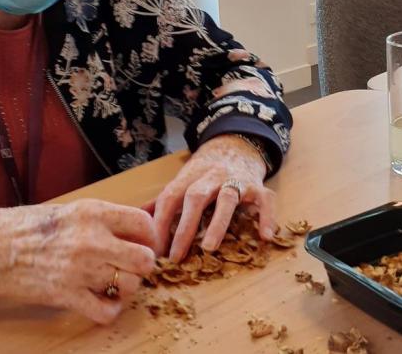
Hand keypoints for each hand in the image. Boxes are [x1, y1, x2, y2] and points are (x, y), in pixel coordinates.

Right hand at [0, 199, 156, 323]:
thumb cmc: (36, 227)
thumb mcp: (75, 210)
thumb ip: (107, 219)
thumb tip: (141, 229)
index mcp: (94, 213)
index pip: (144, 224)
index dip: (151, 236)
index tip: (145, 243)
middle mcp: (92, 240)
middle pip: (144, 260)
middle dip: (143, 265)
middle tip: (132, 266)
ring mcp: (80, 270)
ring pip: (130, 285)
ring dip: (127, 287)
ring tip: (114, 282)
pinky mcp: (68, 296)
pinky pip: (107, 311)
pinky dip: (110, 310)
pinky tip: (102, 301)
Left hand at [148, 135, 276, 261]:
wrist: (236, 145)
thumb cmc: (204, 173)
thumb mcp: (182, 181)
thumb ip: (162, 201)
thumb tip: (134, 218)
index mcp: (189, 177)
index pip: (170, 197)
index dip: (160, 222)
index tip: (154, 249)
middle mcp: (212, 176)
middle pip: (196, 198)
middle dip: (184, 227)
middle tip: (175, 256)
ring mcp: (236, 180)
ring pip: (227, 198)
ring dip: (217, 222)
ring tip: (209, 247)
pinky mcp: (258, 186)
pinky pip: (265, 201)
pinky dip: (266, 217)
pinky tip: (265, 237)